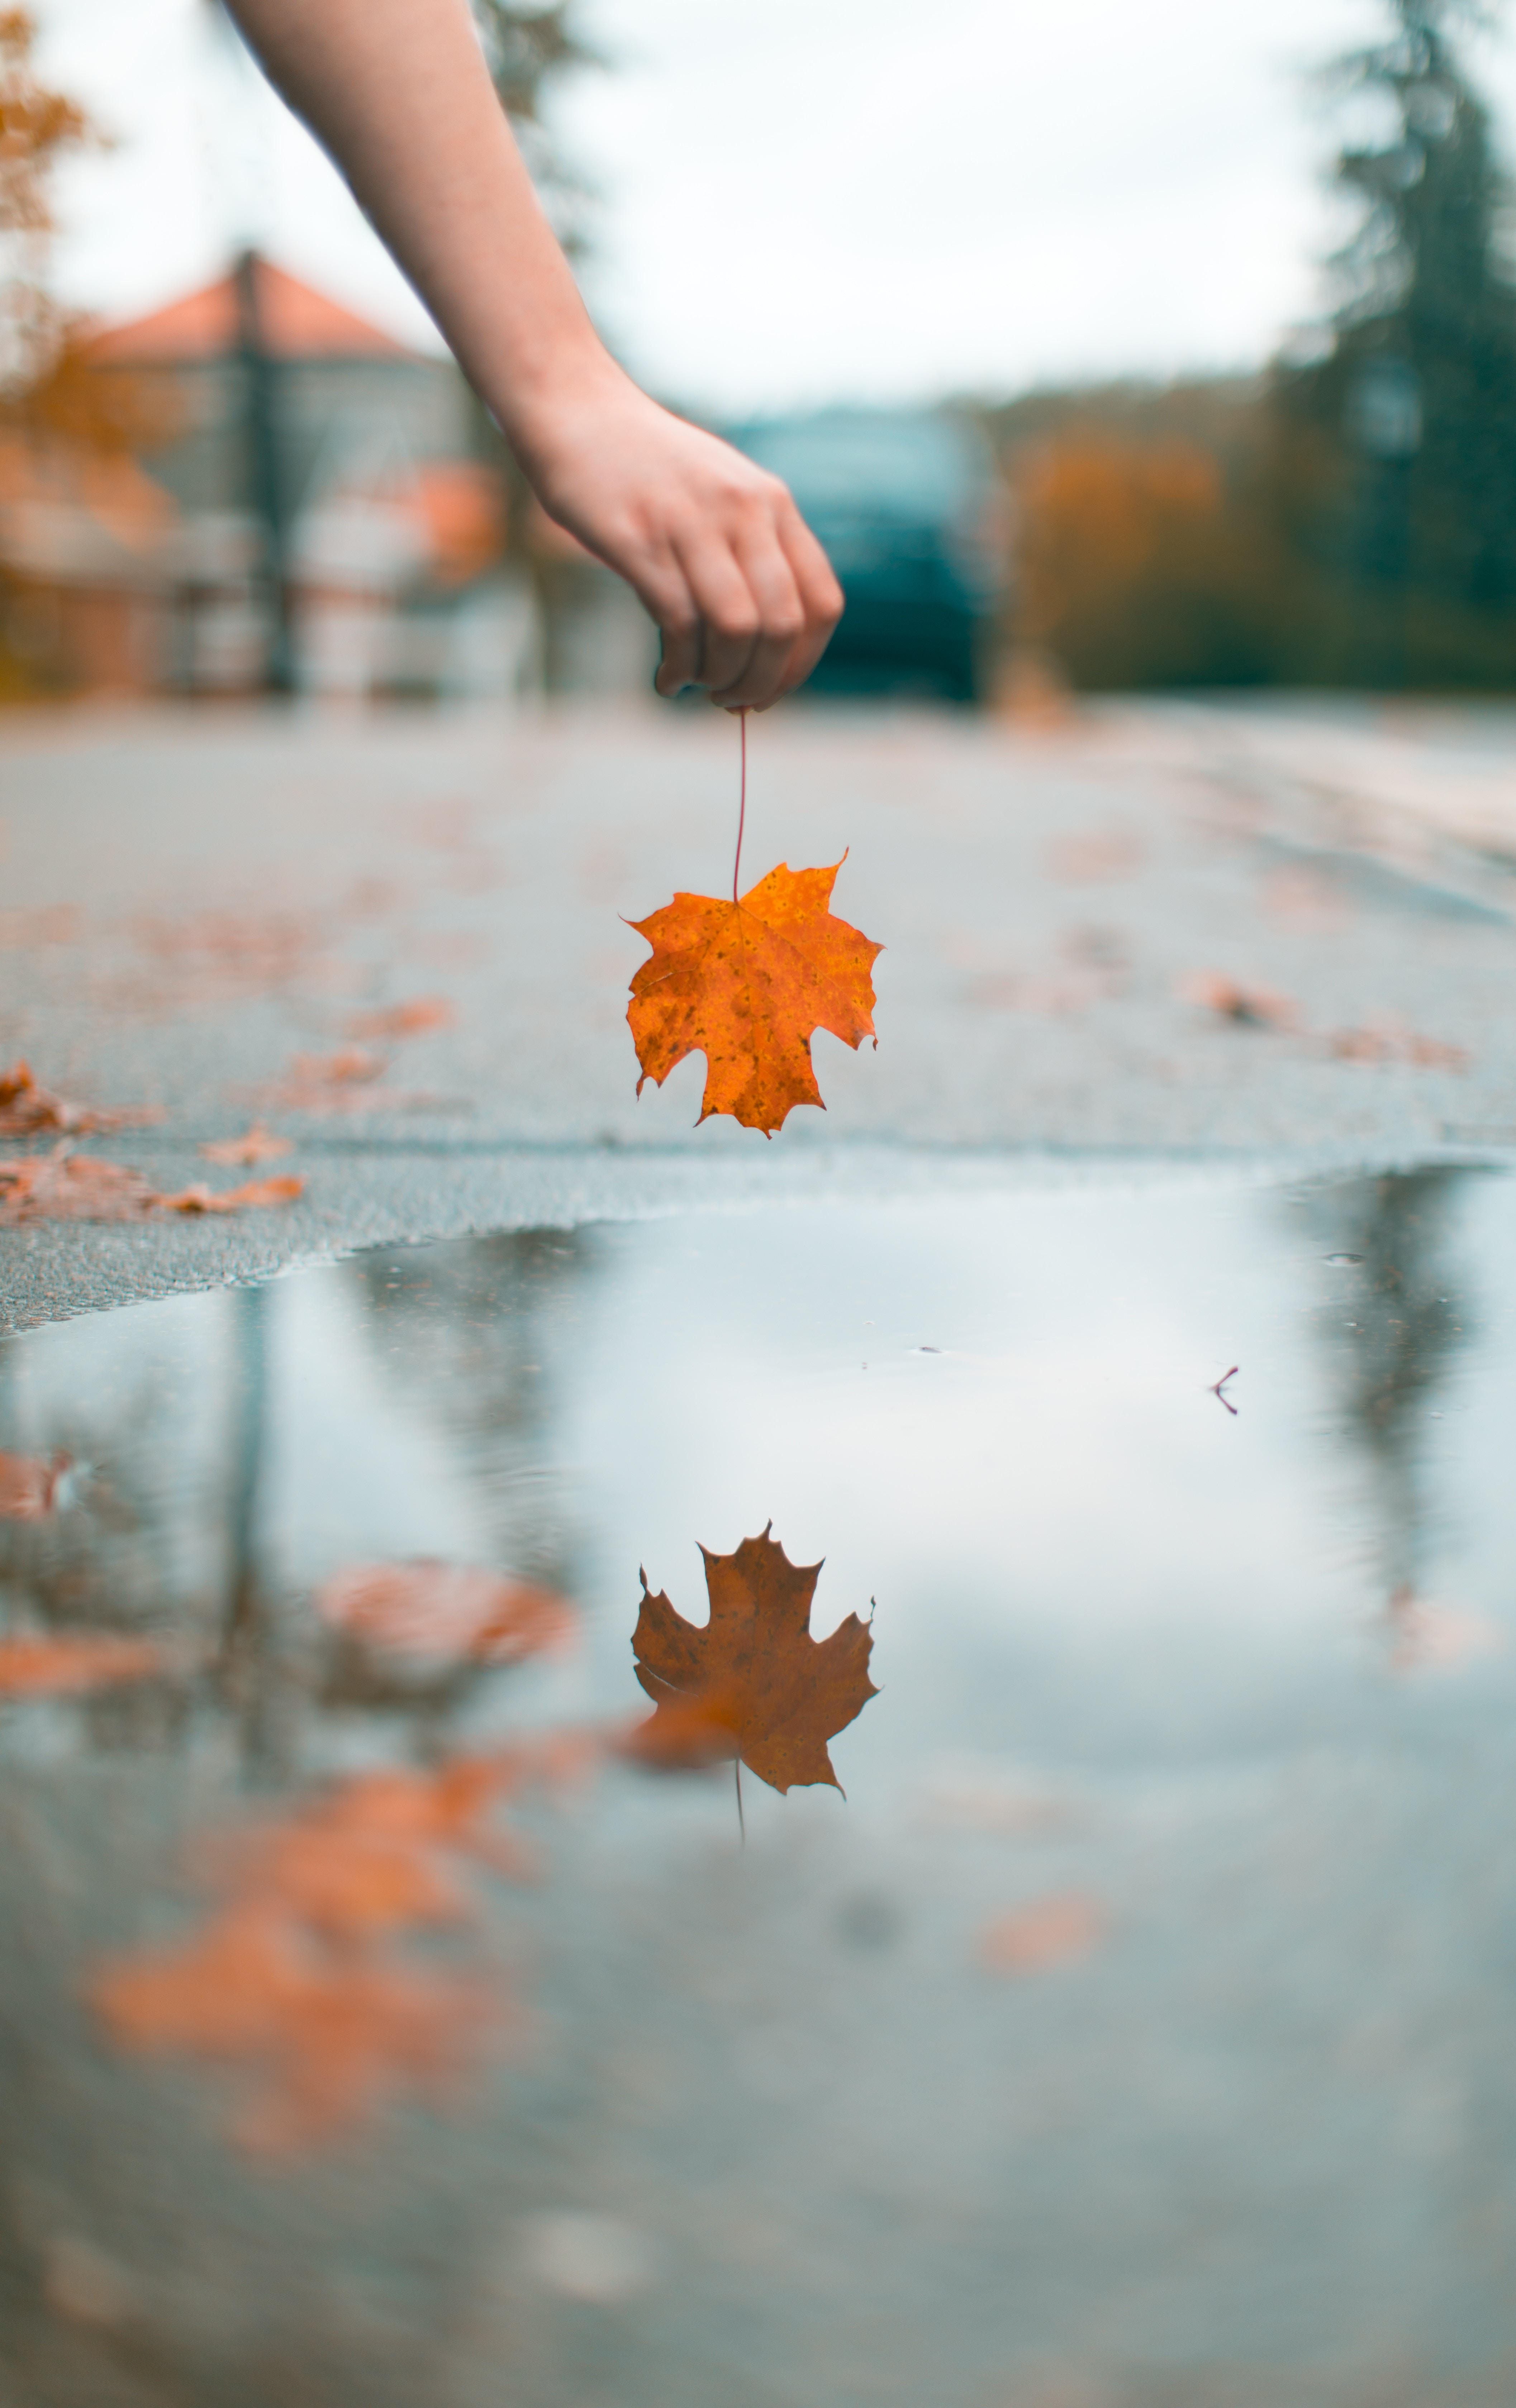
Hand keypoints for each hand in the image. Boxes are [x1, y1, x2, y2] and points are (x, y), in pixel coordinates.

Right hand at [514, 364, 842, 711]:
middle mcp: (742, 510)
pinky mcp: (639, 541)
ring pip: (738, 630)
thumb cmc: (648, 468)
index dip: (803, 663)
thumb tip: (768, 640)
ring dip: (721, 678)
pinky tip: (667, 679)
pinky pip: (681, 625)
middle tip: (731, 702)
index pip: (821, 602)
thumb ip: (752, 549)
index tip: (771, 688)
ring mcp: (692, 523)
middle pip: (783, 626)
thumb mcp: (722, 493)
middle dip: (763, 682)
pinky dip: (680, 669)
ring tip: (696, 686)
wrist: (576, 412)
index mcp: (772, 503)